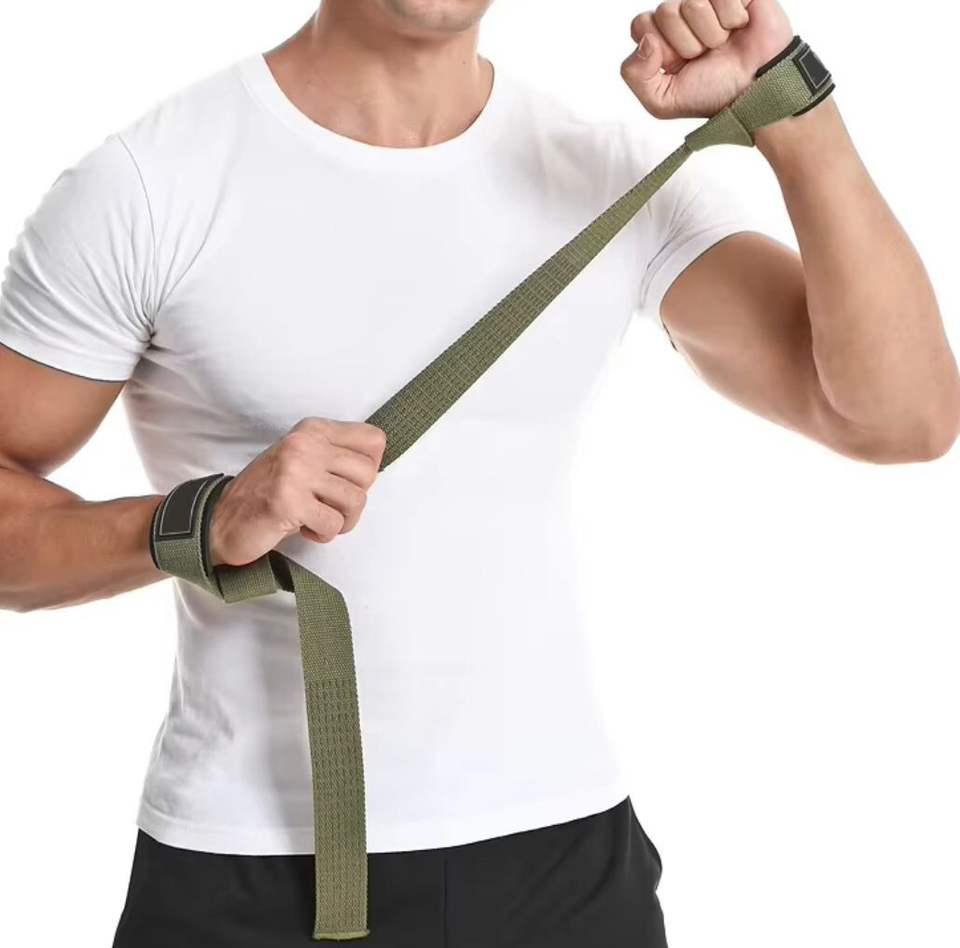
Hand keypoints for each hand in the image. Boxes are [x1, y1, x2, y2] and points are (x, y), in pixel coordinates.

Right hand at [208, 417, 386, 566]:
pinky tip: (302, 528)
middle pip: (368, 473)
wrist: (220, 520)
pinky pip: (333, 524)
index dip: (367, 469)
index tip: (343, 482)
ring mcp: (296, 471)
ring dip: (340, 521)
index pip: (374, 440)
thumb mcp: (304, 461)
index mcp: (312, 430)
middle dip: (353, 500)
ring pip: (355, 500)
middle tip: (328, 507)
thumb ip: (336, 457)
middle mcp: (305, 444)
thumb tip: (376, 467)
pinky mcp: (288, 501)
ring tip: (315, 520)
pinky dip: (323, 534)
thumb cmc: (269, 494)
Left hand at [621, 0, 793, 118]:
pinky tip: (739, 27)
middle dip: (687, 43)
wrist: (753, 90)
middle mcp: (681, 14)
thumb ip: (634, 75)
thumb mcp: (662, 101)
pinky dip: (732, 18)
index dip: (660, 48)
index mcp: (660, 36)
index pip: (641, 24)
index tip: (678, 63)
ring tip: (723, 44)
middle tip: (705, 55)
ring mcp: (709, 0)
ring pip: (694, 2)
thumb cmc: (711, 93)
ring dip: (711, 34)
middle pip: (666, 11)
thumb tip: (645, 40)